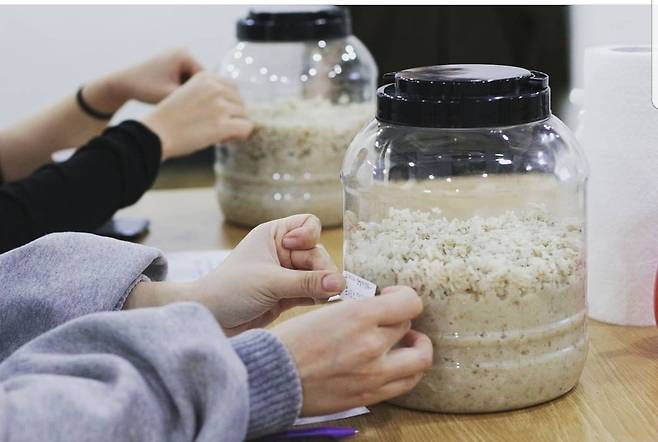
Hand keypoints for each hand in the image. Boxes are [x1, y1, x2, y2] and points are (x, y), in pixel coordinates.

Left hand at [82, 48, 202, 114]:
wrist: (121, 82)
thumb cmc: (143, 88)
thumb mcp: (169, 96)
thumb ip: (190, 100)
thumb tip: (210, 107)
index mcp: (184, 55)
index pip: (207, 79)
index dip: (207, 97)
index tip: (204, 112)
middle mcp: (183, 53)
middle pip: (202, 80)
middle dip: (198, 95)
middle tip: (196, 112)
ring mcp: (178, 58)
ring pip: (194, 82)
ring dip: (191, 95)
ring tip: (186, 109)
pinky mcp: (173, 65)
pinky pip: (185, 81)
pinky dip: (183, 92)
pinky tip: (179, 103)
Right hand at [140, 71, 252, 159]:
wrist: (154, 133)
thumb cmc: (167, 120)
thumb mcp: (187, 94)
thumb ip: (207, 94)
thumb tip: (230, 104)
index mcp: (205, 77)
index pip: (232, 87)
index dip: (227, 103)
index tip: (214, 114)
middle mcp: (214, 88)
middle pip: (240, 101)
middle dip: (231, 115)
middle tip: (214, 127)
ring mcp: (220, 106)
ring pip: (244, 115)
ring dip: (233, 126)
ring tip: (216, 134)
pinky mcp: (222, 124)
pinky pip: (246, 128)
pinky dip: (239, 136)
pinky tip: (222, 139)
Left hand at [192, 214, 344, 334]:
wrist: (208, 319)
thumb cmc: (229, 290)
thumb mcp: (270, 282)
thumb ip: (307, 282)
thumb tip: (340, 283)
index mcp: (273, 235)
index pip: (307, 224)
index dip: (309, 236)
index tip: (296, 249)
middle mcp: (282, 252)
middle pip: (317, 253)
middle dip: (322, 269)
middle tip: (325, 287)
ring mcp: (286, 274)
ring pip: (318, 274)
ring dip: (324, 285)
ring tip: (328, 298)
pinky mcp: (287, 296)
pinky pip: (313, 292)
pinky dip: (321, 297)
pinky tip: (327, 303)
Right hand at [272, 286, 432, 415]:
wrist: (270, 378)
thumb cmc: (289, 342)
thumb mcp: (325, 312)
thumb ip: (356, 312)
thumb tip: (376, 310)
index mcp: (359, 316)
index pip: (409, 303)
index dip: (404, 297)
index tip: (391, 298)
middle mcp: (372, 345)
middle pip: (410, 327)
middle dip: (403, 321)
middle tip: (393, 321)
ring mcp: (373, 375)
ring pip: (420, 361)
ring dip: (416, 349)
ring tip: (406, 346)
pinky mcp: (368, 397)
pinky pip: (404, 384)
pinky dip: (406, 372)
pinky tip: (393, 366)